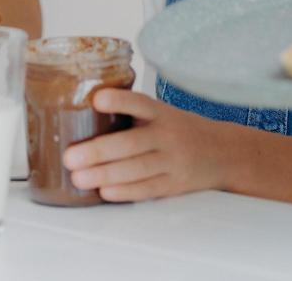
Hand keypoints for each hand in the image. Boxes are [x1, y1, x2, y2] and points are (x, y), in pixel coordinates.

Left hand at [62, 90, 227, 201]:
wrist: (222, 153)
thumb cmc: (178, 130)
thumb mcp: (161, 113)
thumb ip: (131, 114)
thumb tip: (81, 113)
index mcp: (161, 113)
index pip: (139, 103)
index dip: (119, 101)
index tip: (97, 99)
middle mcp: (167, 135)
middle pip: (132, 144)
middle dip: (98, 152)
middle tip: (69, 157)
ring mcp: (173, 162)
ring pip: (137, 170)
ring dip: (105, 175)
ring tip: (78, 178)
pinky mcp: (175, 185)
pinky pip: (148, 189)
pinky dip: (125, 192)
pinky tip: (104, 192)